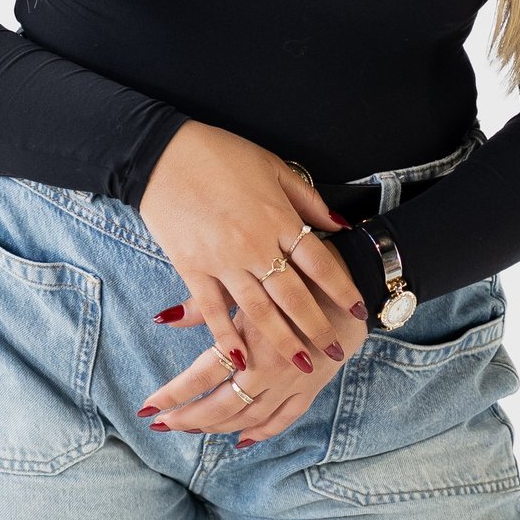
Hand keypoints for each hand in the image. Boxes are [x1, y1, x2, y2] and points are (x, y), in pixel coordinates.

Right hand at [135, 123, 369, 444]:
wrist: (162, 154)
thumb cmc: (221, 154)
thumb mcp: (273, 166)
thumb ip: (307, 199)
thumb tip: (339, 225)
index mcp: (279, 218)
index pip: (320, 263)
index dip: (342, 289)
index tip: (357, 310)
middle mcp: (256, 245)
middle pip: (294, 295)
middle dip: (318, 326)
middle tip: (336, 350)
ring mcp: (223, 260)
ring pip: (259, 311)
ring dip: (282, 341)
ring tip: (301, 365)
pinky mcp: (192, 268)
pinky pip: (213, 309)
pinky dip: (226, 335)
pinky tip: (240, 358)